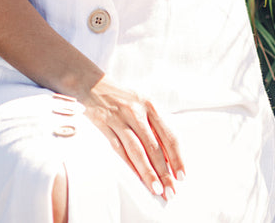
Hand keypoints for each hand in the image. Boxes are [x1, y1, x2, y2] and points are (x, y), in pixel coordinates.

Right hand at [76, 76, 185, 200]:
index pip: (169, 136)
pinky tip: (136, 177)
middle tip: (170, 190)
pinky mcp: (104, 124)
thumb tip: (169, 157)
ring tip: (156, 189)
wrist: (93, 84)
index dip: (177, 158)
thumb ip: (155, 128)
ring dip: (147, 172)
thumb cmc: (122, 98)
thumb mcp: (142, 105)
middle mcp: (137, 112)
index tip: (181, 175)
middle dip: (164, 172)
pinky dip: (128, 165)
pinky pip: (118, 149)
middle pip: (154, 147)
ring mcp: (120, 119)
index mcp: (151, 106)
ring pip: (137, 150)